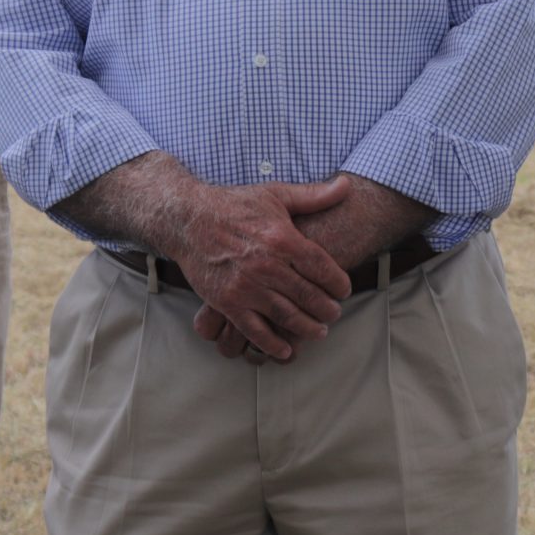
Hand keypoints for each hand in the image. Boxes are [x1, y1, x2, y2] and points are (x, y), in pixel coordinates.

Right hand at [168, 176, 355, 362]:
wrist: (187, 219)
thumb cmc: (234, 205)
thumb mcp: (275, 194)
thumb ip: (313, 195)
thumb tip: (347, 184)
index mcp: (281, 238)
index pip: (322, 267)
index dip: (338, 282)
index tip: (344, 290)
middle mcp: (266, 264)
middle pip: (309, 295)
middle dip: (327, 309)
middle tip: (334, 314)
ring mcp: (246, 286)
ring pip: (287, 316)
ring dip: (307, 328)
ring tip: (319, 331)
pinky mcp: (227, 302)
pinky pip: (255, 330)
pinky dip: (272, 344)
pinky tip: (285, 349)